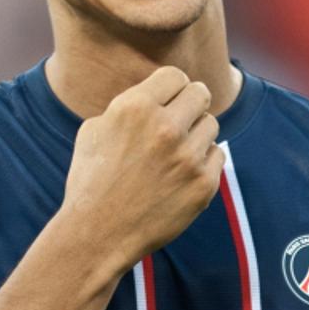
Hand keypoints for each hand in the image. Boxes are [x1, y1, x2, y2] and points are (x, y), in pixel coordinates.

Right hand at [60, 66, 223, 273]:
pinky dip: (202, 163)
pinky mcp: (202, 185)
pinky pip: (217, 156)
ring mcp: (187, 158)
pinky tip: (180, 175)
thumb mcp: (95, 129)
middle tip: (178, 122)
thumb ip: (128, 105)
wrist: (97, 234)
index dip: (170, 88)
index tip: (166, 101)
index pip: (175, 75)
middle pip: (200, 93)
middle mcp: (164, 127)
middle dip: (189, 105)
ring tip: (173, 154)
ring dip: (196, 135)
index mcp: (135, 107)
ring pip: (211, 125)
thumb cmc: (91, 180)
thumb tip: (156, 94)